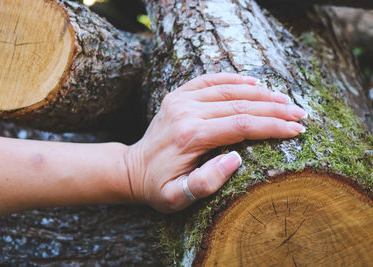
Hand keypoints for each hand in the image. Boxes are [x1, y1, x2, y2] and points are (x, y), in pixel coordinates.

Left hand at [125, 73, 305, 212]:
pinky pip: (210, 80)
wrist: (133, 169)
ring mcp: (181, 100)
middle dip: (274, 110)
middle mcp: (186, 112)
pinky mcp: (178, 95)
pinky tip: (254, 81)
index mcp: (190, 136)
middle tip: (300, 114)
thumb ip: (205, 182)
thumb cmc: (157, 188)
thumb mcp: (176, 198)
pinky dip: (233, 79)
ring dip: (260, 93)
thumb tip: (236, 158)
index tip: (296, 130)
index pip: (241, 126)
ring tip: (285, 99)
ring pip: (229, 90)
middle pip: (240, 105)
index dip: (272, 127)